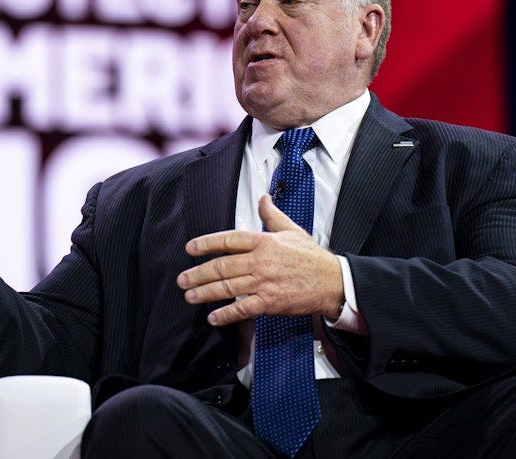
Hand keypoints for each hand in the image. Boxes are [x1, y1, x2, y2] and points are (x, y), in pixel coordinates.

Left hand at [177, 194, 343, 325]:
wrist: (332, 281)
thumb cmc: (312, 257)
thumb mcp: (292, 230)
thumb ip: (272, 215)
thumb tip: (263, 198)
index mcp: (265, 241)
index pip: (230, 239)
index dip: (207, 243)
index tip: (191, 248)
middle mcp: (261, 261)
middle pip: (223, 266)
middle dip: (199, 273)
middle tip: (183, 278)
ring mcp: (264, 282)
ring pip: (228, 287)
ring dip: (205, 292)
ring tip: (190, 295)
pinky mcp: (270, 302)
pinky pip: (243, 309)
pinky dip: (226, 314)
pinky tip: (213, 317)